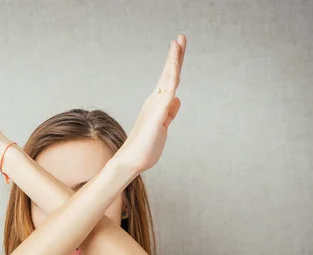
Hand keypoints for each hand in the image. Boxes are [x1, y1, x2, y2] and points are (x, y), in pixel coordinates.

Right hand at [115, 35, 185, 173]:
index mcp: (157, 104)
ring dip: (174, 59)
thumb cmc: (146, 148)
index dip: (174, 65)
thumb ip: (170, 113)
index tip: (178, 49)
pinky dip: (172, 74)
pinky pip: (167, 89)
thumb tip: (177, 99)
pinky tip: (175, 63)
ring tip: (178, 42)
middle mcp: (155, 100)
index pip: (168, 81)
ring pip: (168, 77)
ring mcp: (155, 104)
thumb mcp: (162, 127)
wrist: (132, 160)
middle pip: (168, 74)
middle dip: (175, 55)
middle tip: (180, 37)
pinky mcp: (157, 111)